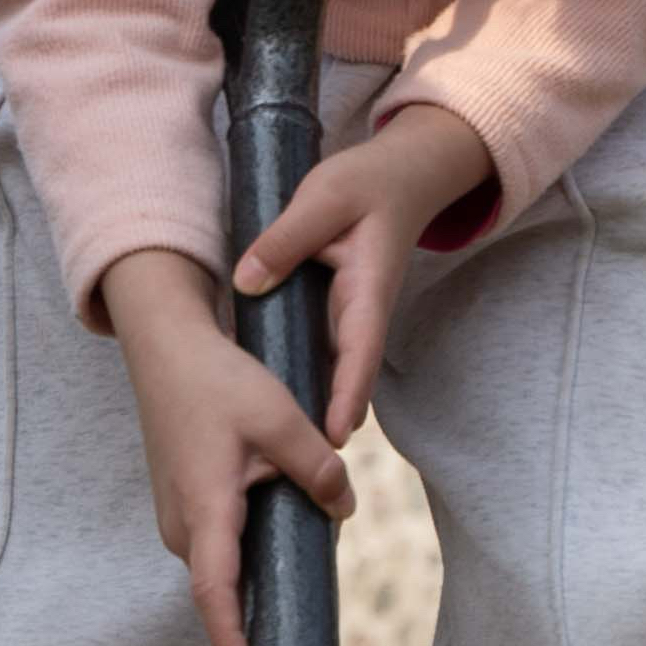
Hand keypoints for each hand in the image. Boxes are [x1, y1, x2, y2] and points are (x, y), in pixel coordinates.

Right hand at [105, 246, 353, 645]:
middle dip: (255, 613)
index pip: (215, 590)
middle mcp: (182, 523)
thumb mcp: (281, 419)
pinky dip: (243, 550)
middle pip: (223, 584)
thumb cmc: (219, 381)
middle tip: (295, 643)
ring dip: (253, 574)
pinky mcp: (181, 502)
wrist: (167, 348)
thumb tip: (346, 508)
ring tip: (293, 589)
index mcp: (206, 508)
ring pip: (222, 561)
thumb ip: (318, 469)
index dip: (230, 638)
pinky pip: (216, 542)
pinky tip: (276, 536)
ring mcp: (176, 514)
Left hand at [227, 102, 496, 436]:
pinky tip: (266, 408)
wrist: (398, 176)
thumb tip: (246, 281)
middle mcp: (360, 314)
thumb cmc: (364, 184)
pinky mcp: (333, 315)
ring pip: (329, 371)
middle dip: (326, 421)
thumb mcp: (322, 199)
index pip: (360, 351)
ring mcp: (348, 319)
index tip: (336, 437)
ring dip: (311, 409)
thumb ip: (285, 239)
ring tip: (278, 456)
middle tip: (300, 469)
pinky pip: (315, 354)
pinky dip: (298, 380)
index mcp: (366, 291)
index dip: (348, 395)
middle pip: (344, 377)